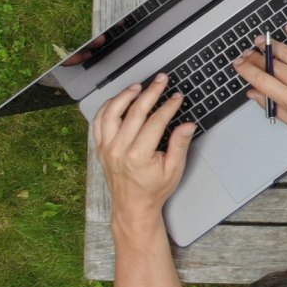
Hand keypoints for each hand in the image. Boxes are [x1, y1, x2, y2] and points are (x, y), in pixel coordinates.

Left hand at [93, 74, 195, 225]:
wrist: (132, 206)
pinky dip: (108, 107)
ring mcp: (106, 148)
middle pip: (134, 112)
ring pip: (111, 112)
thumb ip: (180, 145)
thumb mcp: (174, 170)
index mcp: (138, 156)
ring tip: (138, 86)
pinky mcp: (100, 147)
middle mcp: (119, 149)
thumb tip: (187, 125)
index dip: (168, 106)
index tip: (177, 96)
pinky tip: (119, 99)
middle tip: (161, 80)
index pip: (155, 121)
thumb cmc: (153, 190)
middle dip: (150, 92)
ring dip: (125, 96)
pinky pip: (98, 121)